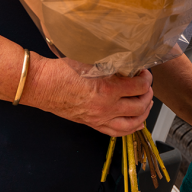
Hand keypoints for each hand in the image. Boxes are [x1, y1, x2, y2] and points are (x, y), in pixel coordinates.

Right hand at [29, 58, 153, 136]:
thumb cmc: (62, 70)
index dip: (147, 79)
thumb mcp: (90, 60)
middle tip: (146, 86)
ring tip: (146, 103)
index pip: (139, 87)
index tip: (144, 73)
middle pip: (140, 106)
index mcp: (108, 89)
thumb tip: (127, 61)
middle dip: (148, 94)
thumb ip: (111, 62)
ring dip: (144, 113)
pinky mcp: (93, 124)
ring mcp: (99, 119)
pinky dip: (131, 128)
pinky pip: (117, 132)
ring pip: (132, 123)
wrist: (42, 85)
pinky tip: (137, 122)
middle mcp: (106, 107)